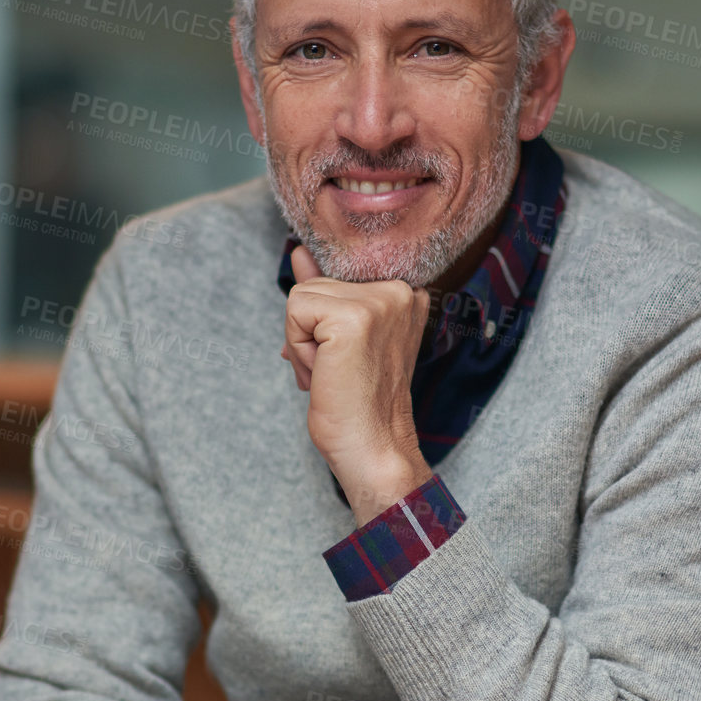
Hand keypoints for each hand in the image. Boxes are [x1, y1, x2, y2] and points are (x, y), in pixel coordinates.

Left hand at [282, 244, 431, 523]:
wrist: (373, 447)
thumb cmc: (358, 402)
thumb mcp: (340, 338)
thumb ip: (323, 291)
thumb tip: (298, 253)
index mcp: (405, 293)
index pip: (335, 278)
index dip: (324, 321)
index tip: (346, 357)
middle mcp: (400, 289)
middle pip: (314, 285)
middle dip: (311, 332)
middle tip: (339, 370)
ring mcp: (379, 300)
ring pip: (301, 296)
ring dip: (304, 341)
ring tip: (335, 372)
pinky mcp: (354, 316)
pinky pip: (295, 311)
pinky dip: (299, 348)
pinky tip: (326, 372)